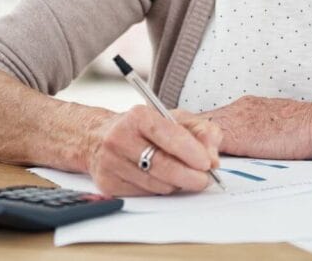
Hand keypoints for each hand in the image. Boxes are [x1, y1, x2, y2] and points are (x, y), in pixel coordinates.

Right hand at [85, 105, 220, 196]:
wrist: (98, 137)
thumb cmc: (143, 128)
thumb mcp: (173, 119)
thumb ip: (201, 132)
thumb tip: (214, 158)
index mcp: (138, 116)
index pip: (168, 135)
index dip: (191, 151)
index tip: (208, 163)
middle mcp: (120, 138)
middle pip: (162, 165)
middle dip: (190, 176)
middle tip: (204, 179)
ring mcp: (111, 162)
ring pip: (156, 184)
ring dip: (176, 184)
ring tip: (180, 175)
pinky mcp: (108, 184)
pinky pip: (145, 194)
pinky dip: (159, 189)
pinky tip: (160, 178)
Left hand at [186, 95, 311, 159]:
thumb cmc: (305, 132)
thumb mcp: (271, 131)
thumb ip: (252, 138)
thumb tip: (238, 155)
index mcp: (243, 109)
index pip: (205, 117)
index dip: (188, 129)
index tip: (177, 139)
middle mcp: (234, 109)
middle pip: (191, 118)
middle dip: (176, 135)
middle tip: (163, 150)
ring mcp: (235, 119)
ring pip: (193, 128)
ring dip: (183, 146)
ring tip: (175, 161)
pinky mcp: (238, 133)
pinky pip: (206, 140)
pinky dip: (198, 153)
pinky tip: (198, 166)